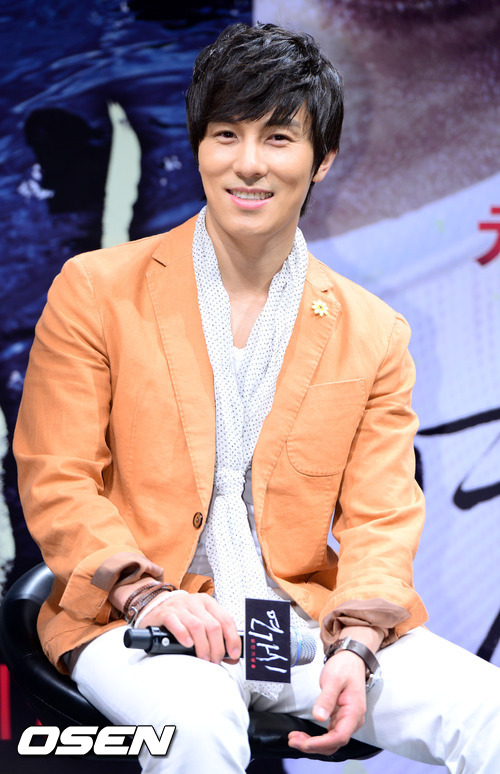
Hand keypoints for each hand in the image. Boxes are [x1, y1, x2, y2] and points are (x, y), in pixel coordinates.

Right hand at [138, 591, 240, 664]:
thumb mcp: (201, 620)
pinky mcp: (165, 613)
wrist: (156, 607)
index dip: (232, 639)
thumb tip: (230, 656)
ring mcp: (180, 607)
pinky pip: (176, 623)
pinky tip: (187, 644)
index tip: (233, 654)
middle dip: (217, 647)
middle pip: (213, 626)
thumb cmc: (182, 617)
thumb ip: (216, 635)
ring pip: (197, 626)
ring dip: (203, 646)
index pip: (226, 619)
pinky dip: (183, 635)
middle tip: (215, 661)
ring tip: (203, 658)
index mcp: (208, 603)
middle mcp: (195, 602)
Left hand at [288, 625, 382, 755]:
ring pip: (331, 741)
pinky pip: (329, 734)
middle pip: (334, 743)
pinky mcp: (340, 718)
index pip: (339, 736)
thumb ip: (327, 698)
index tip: (304, 743)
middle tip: (293, 740)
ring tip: (294, 739)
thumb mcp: (333, 679)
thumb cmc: (344, 667)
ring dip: (313, 744)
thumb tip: (319, 717)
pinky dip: (317, 738)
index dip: (321, 743)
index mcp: (354, 712)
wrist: (351, 659)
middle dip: (313, 746)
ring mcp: (347, 720)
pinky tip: (304, 736)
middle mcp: (352, 720)